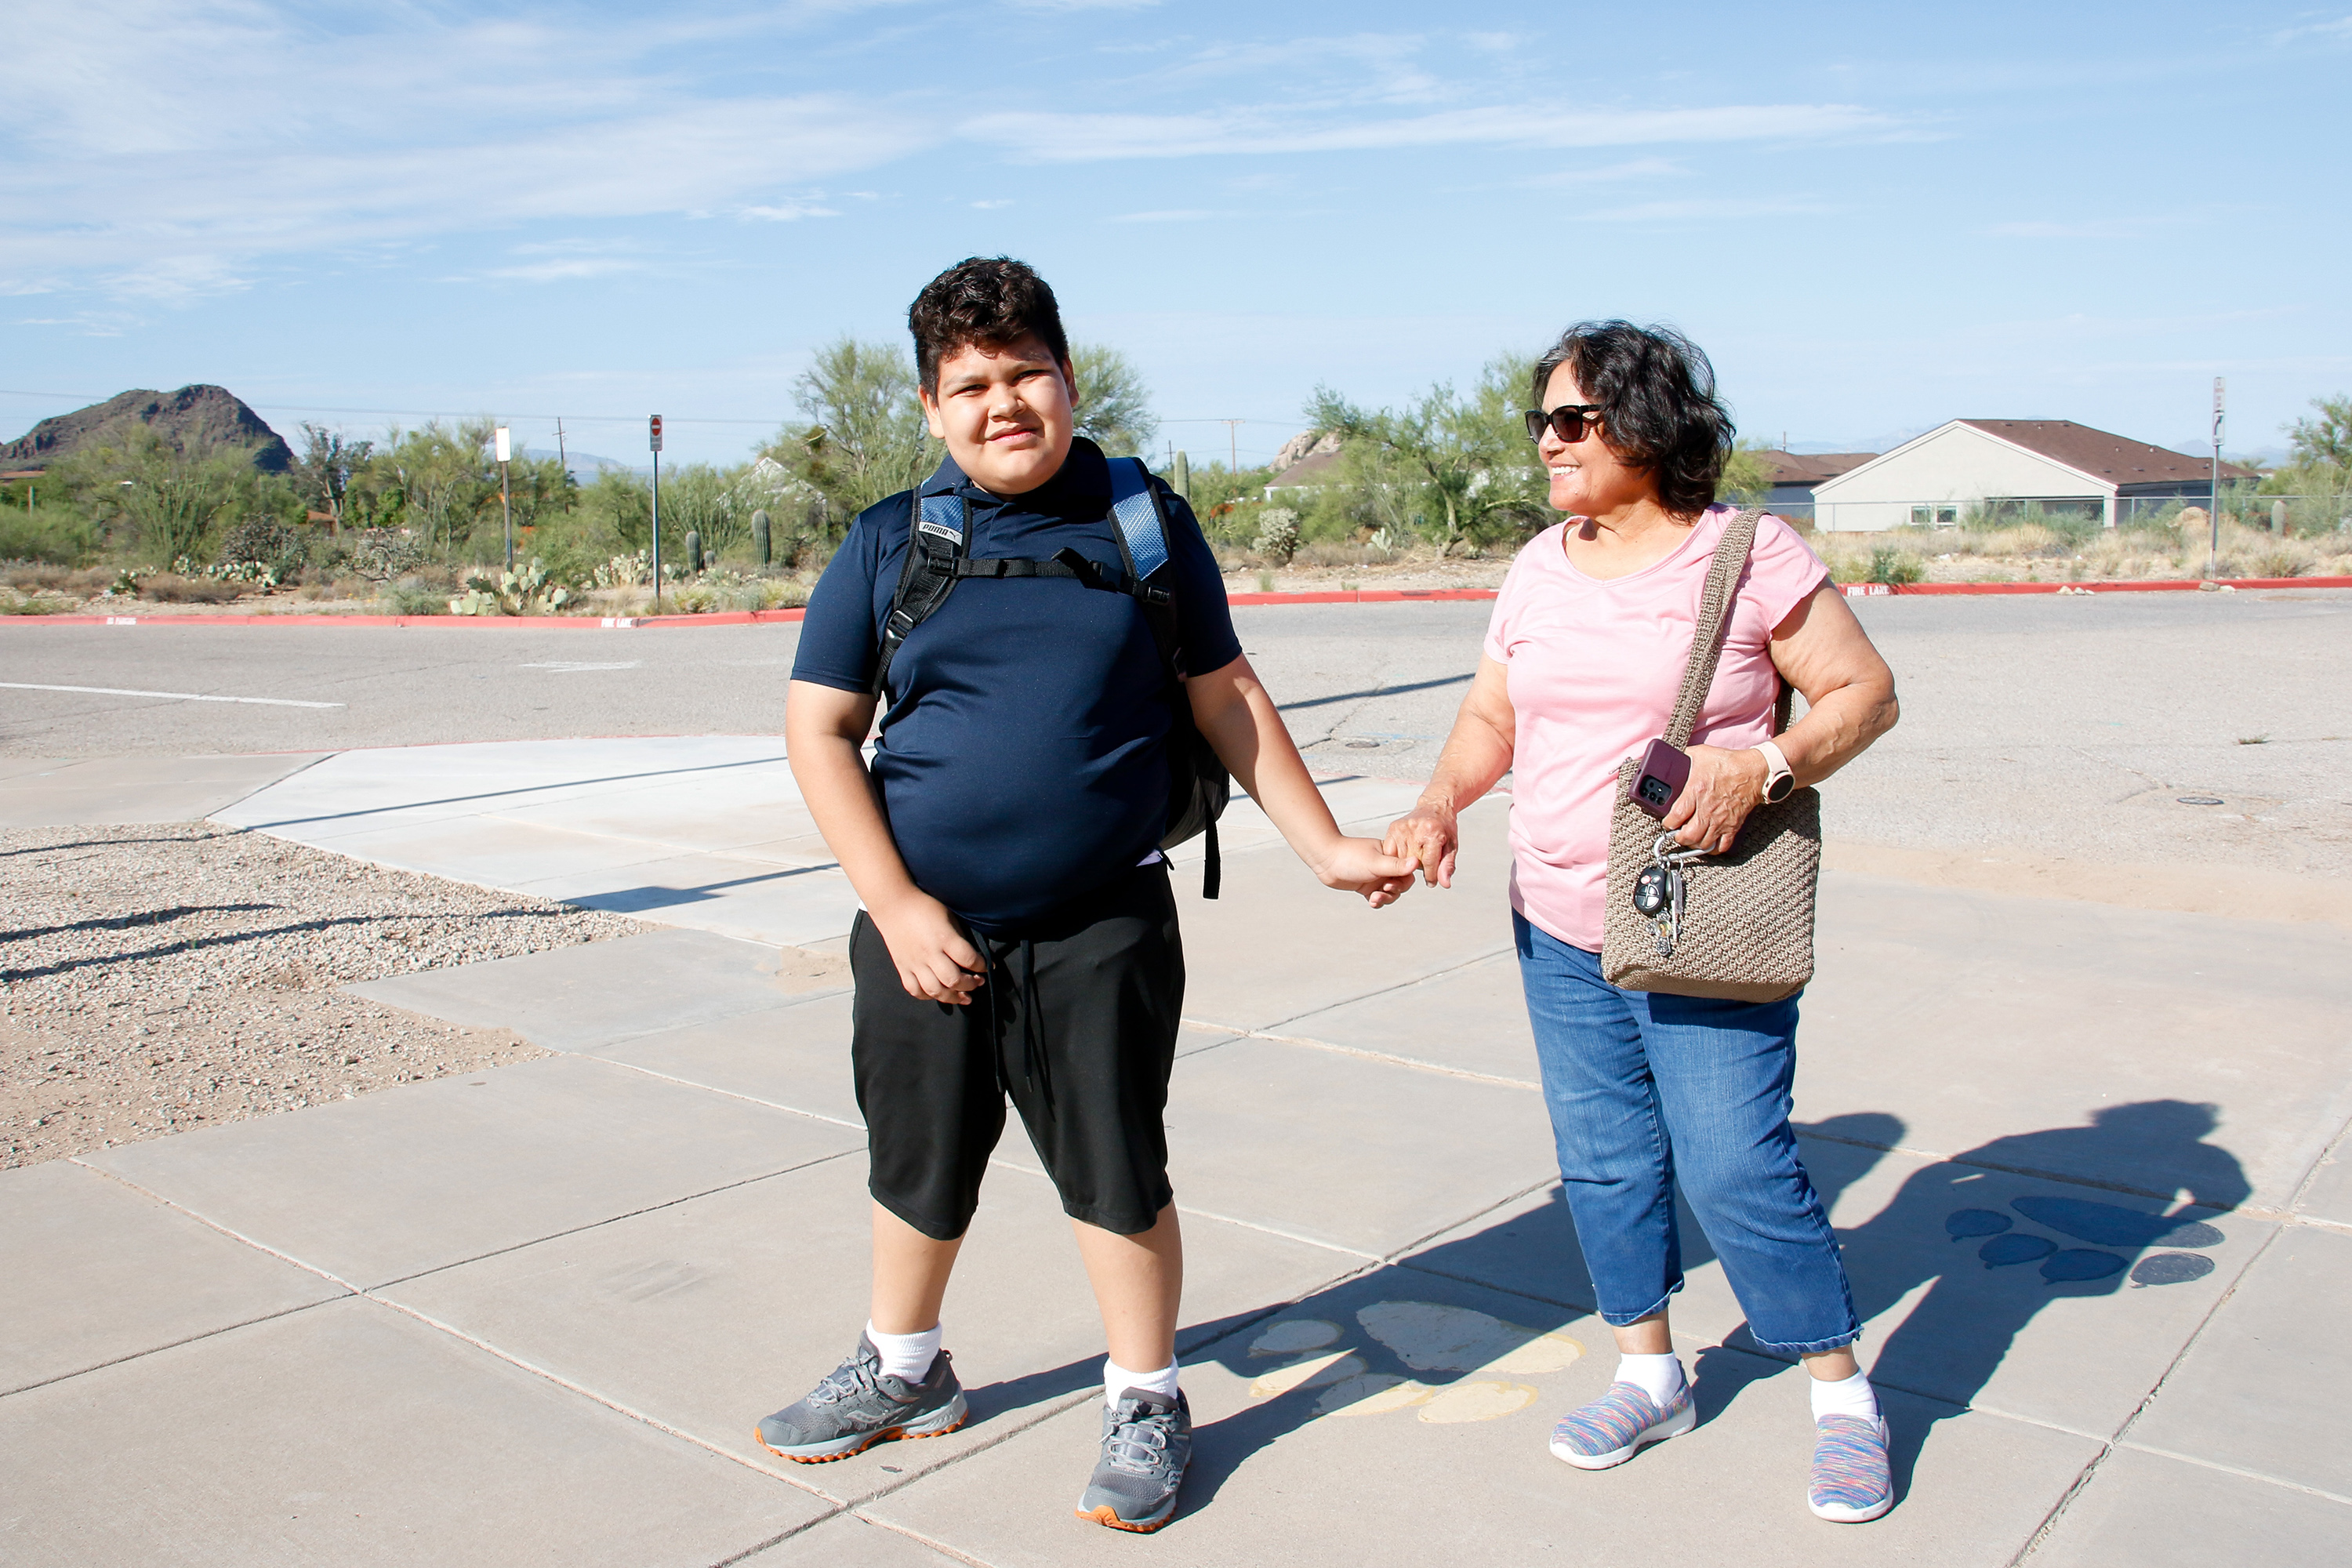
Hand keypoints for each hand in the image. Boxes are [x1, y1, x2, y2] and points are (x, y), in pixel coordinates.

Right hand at [868, 889, 986, 1003]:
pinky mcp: (902, 968)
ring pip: (935, 990)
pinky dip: (929, 996)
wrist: (893, 905)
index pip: (969, 959)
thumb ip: (960, 938)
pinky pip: (915, 990)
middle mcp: (929, 953)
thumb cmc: (924, 907)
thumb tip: (973, 956)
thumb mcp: (949, 916)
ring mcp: (914, 963)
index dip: (982, 965)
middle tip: (978, 982)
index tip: (987, 966)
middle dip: (970, 985)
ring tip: (964, 997)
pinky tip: (939, 993)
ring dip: (953, 997)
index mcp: (944, 938)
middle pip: (954, 980)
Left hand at [1310, 836, 1417, 907]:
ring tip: (1374, 898)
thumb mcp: (1376, 863)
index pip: (1407, 871)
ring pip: (1390, 893)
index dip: (1404, 880)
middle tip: (1384, 890)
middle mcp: (1385, 866)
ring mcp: (1376, 877)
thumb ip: (1396, 866)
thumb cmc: (1350, 856)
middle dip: (1394, 890)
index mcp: (1390, 855)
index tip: (1393, 883)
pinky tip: (1372, 902)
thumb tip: (1417, 863)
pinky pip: (1378, 897)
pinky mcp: (1366, 886)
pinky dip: (1377, 902)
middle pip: (1400, 884)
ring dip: (1385, 898)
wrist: (1326, 860)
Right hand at [1383, 801, 1459, 888]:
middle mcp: (1415, 829)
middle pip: (1413, 863)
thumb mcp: (1452, 846)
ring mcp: (1402, 828)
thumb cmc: (1444, 827)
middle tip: (1425, 861)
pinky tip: (1405, 853)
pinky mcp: (1393, 828)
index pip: (1429, 864)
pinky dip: (1397, 856)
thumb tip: (1444, 883)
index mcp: (1432, 833)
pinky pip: (1390, 852)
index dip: (1431, 876)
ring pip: (1400, 859)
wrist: (1435, 806)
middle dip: (1420, 867)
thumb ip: (1447, 866)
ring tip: (1416, 855)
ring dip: (1407, 862)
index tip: (1432, 881)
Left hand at [1663, 745, 1769, 853]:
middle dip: (1679, 838)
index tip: (1668, 822)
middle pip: (1687, 836)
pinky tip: (1708, 843)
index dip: (1667, 823)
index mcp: (1696, 792)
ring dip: (1694, 844)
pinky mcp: (1733, 826)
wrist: (1754, 771)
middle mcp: (1707, 810)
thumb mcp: (1701, 754)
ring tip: (1691, 838)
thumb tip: (1673, 756)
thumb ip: (1684, 757)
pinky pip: (1722, 846)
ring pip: (1703, 844)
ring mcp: (1720, 820)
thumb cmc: (1728, 762)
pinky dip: (1713, 849)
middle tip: (1677, 833)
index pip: (1675, 817)